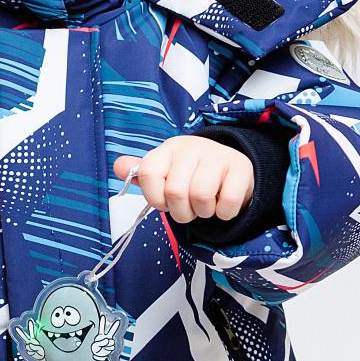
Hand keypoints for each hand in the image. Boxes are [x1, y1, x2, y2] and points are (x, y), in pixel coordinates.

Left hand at [113, 138, 254, 225]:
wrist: (231, 168)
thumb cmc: (192, 175)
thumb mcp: (165, 173)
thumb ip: (142, 174)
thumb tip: (118, 166)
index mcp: (168, 149)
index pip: (148, 174)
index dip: (155, 198)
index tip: (165, 201)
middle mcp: (192, 148)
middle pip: (175, 192)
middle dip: (181, 212)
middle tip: (189, 208)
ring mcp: (218, 156)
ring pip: (201, 197)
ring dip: (203, 213)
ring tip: (206, 205)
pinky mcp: (241, 168)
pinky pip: (227, 203)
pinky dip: (224, 213)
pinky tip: (222, 203)